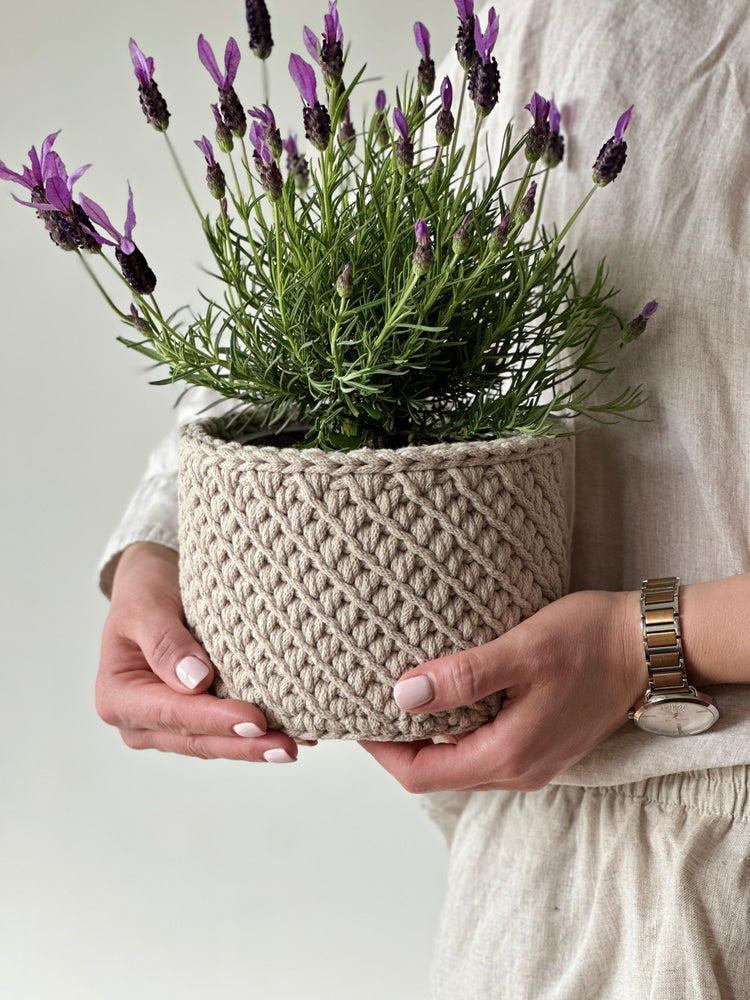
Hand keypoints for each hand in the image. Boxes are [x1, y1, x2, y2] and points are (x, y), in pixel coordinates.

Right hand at [97, 542, 305, 762]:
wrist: (151, 587)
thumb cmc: (145, 592)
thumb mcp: (146, 607)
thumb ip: (166, 643)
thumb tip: (196, 681)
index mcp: (118, 697)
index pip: (173, 713)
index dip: (215, 719)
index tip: (255, 720)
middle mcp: (138, 722)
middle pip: (196, 738)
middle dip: (242, 744)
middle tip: (285, 746)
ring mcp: (163, 728)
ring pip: (212, 743)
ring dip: (252, 747)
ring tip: (293, 745)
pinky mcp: (189, 722)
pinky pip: (222, 733)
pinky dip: (254, 736)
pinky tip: (292, 736)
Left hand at [361, 589, 643, 791]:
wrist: (650, 644)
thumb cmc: (590, 640)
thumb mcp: (521, 650)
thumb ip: (463, 677)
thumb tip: (403, 695)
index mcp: (510, 754)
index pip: (421, 775)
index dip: (381, 750)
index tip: (357, 716)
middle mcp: (520, 769)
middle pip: (436, 774)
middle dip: (397, 744)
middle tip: (370, 702)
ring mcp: (533, 760)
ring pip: (459, 762)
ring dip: (425, 737)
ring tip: (401, 695)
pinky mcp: (542, 742)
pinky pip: (483, 748)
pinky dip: (454, 730)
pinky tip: (446, 696)